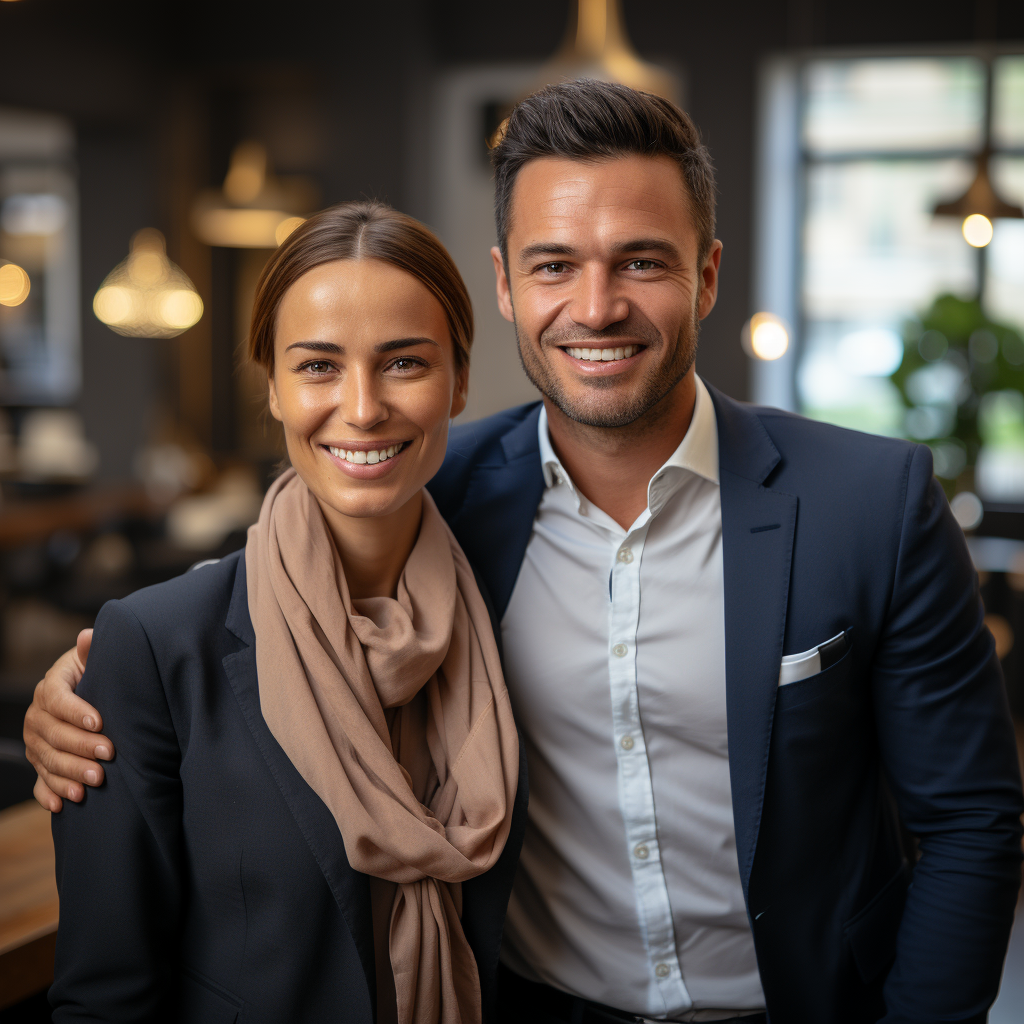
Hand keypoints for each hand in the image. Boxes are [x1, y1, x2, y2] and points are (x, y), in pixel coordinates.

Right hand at [23, 629, 111, 811]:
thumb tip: (87, 636)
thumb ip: (91, 651)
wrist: (89, 694)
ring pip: (48, 760)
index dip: (76, 711)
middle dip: (80, 747)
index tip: (100, 722)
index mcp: (50, 687)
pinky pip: (40, 782)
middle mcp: (37, 716)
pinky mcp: (40, 763)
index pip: (57, 699)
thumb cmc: (96, 675)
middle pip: (53, 734)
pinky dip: (50, 794)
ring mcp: (36, 742)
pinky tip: (64, 804)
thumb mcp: (94, 661)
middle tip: (108, 755)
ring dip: (70, 773)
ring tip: (95, 781)